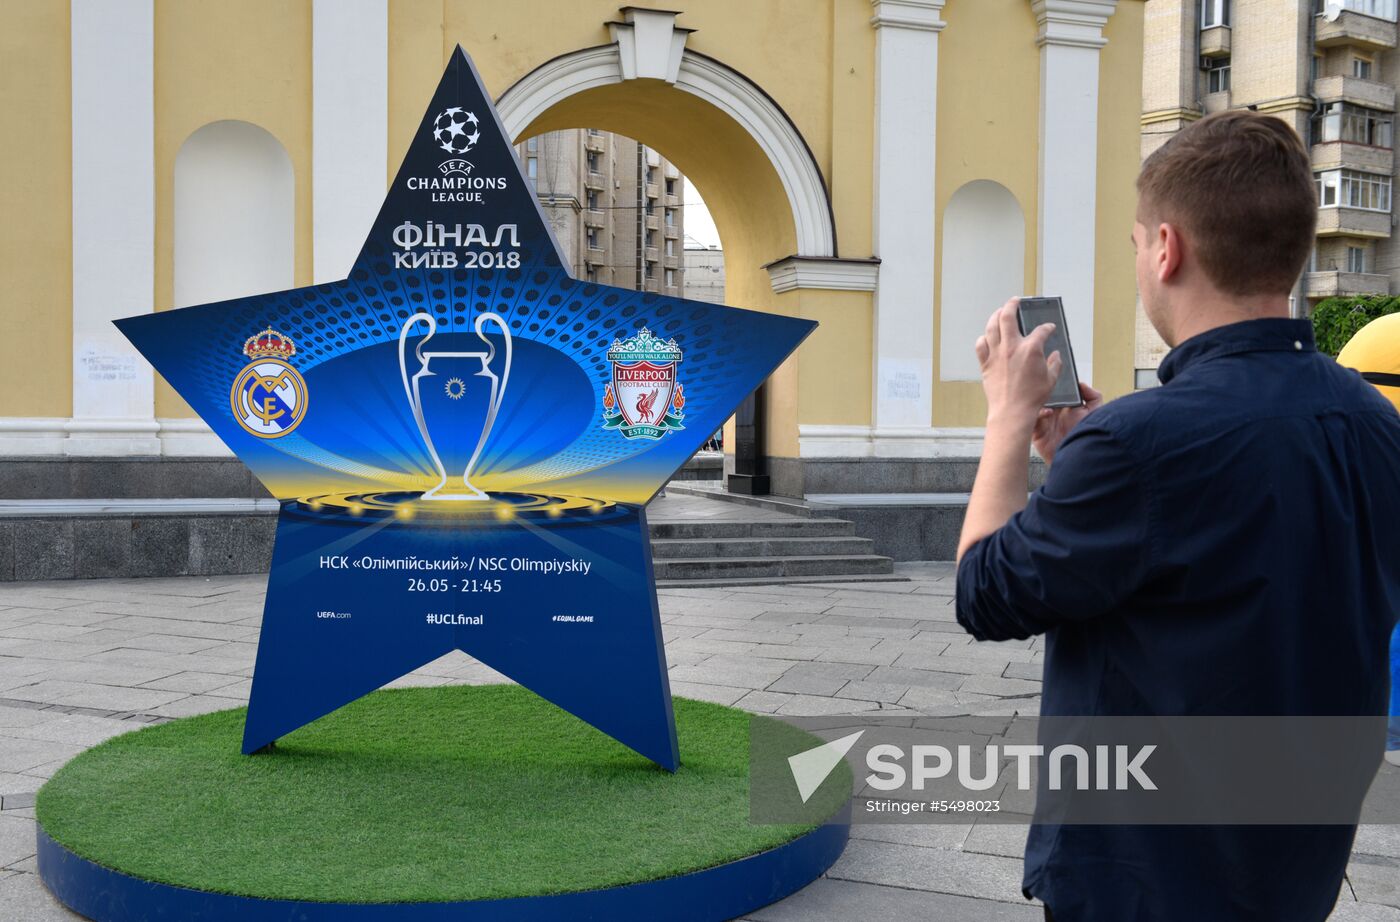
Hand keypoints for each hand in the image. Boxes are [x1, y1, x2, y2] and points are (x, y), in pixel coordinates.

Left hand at [974, 299, 1060, 430]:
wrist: (1012, 412)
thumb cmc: (1031, 398)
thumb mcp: (1051, 380)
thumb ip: (1055, 364)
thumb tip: (1056, 356)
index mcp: (1030, 349)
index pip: (1041, 330)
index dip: (1047, 328)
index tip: (1049, 328)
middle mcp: (1011, 347)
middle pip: (1008, 316)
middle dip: (1012, 304)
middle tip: (1015, 301)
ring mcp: (996, 354)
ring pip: (991, 326)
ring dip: (995, 316)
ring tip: (1000, 312)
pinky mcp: (986, 364)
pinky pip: (981, 345)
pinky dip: (984, 338)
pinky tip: (987, 336)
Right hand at [1032, 381, 1102, 463]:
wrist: (1080, 458)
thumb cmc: (1085, 437)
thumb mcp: (1094, 413)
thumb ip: (1093, 396)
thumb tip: (1081, 384)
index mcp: (1063, 406)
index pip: (1054, 390)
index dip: (1054, 383)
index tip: (1055, 375)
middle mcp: (1051, 412)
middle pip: (1043, 396)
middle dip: (1045, 390)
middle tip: (1048, 384)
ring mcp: (1043, 422)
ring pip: (1035, 406)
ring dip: (1040, 400)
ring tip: (1047, 397)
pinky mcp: (1036, 432)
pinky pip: (1031, 420)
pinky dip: (1038, 414)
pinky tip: (1047, 412)